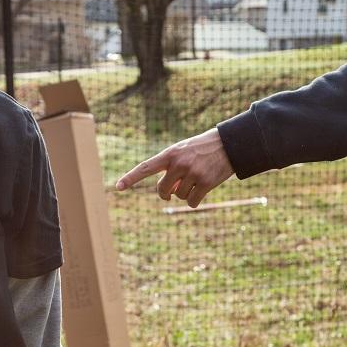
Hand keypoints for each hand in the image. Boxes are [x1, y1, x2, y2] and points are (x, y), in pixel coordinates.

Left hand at [116, 128, 232, 207]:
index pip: (145, 167)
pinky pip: (191, 202)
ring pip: (179, 196)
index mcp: (170, 154)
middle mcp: (179, 164)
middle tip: (173, 190)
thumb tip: (169, 194)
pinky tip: (202, 191)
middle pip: (163, 190)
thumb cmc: (201, 149)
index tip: (118, 187)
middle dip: (167, 193)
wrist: (228, 144)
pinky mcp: (206, 183)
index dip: (131, 178)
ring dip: (185, 193)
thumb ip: (171, 169)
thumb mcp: (183, 153)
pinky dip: (194, 201)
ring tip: (196, 180)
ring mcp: (193, 174)